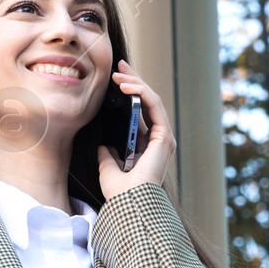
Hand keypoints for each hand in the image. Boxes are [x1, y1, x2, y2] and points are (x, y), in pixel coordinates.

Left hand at [95, 59, 176, 201]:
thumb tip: (103, 146)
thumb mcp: (107, 169)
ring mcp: (163, 136)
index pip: (140, 111)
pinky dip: (141, 92)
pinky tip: (126, 85)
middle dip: (134, 81)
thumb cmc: (119, 192)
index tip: (116, 79)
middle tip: (119, 65)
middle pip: (147, 102)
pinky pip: (154, 106)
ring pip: (152, 100)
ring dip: (135, 83)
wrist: (128, 202)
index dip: (130, 93)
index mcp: (147, 145)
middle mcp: (158, 139)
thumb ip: (107, 156)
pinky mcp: (164, 135)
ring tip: (118, 74)